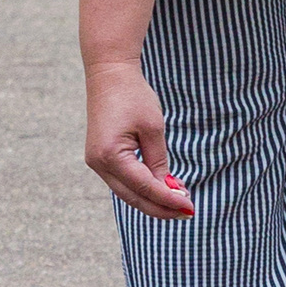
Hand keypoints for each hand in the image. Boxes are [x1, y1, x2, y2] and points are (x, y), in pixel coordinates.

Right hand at [85, 56, 195, 218]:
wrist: (109, 74)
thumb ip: (159, 161)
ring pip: (127, 193)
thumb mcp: (153, 128)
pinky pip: (122, 181)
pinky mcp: (99, 158)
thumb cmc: (133, 96)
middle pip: (133, 197)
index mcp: (111, 155)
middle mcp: (98, 164)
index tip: (189, 207)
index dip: (168, 200)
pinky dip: (142, 188)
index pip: (144, 187)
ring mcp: (96, 162)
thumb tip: (167, 188)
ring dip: (152, 199)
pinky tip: (161, 189)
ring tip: (178, 203)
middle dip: (161, 207)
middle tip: (187, 212)